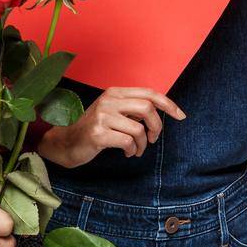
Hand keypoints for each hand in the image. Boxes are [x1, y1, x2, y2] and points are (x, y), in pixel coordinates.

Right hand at [38, 87, 185, 168]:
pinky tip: (127, 153)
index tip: (180, 116)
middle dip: (156, 126)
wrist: (66, 143)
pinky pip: (127, 142)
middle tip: (153, 139)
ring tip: (137, 150)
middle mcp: (108, 100)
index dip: (168, 104)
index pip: (148, 93)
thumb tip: (160, 112)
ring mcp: (102, 116)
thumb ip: (132, 109)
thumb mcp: (112, 112)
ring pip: (138, 129)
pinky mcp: (98, 133)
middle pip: (147, 108)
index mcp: (115, 92)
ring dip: (142, 144)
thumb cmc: (94, 129)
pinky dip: (132, 150)